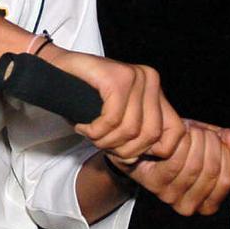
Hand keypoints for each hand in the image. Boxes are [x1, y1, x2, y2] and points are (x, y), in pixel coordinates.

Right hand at [43, 47, 184, 161]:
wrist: (54, 68)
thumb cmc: (84, 97)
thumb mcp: (117, 119)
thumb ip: (135, 136)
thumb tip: (138, 159)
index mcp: (156, 89)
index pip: (175, 132)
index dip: (149, 151)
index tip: (123, 152)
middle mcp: (150, 79)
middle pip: (150, 135)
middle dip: (123, 149)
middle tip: (101, 143)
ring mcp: (135, 76)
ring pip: (130, 130)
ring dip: (104, 141)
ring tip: (90, 133)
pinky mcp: (117, 78)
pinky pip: (112, 120)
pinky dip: (94, 131)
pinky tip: (83, 126)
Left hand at [109, 119, 229, 215]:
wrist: (144, 146)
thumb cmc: (178, 144)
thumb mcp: (206, 140)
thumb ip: (223, 140)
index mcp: (207, 202)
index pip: (226, 181)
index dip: (226, 156)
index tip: (219, 140)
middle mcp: (189, 205)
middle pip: (210, 171)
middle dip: (210, 144)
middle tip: (201, 132)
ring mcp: (170, 196)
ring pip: (194, 166)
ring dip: (194, 142)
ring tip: (189, 132)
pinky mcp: (154, 183)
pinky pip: (175, 161)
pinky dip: (179, 144)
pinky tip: (176, 137)